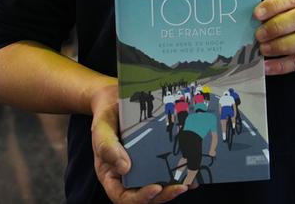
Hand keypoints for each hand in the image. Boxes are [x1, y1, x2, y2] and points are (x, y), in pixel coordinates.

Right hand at [89, 80, 186, 202]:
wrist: (116, 100)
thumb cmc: (106, 116)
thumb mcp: (101, 128)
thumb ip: (107, 146)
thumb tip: (125, 168)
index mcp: (111, 174)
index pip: (123, 196)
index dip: (140, 198)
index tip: (155, 188)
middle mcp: (127, 175)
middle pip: (145, 195)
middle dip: (164, 195)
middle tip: (180, 187)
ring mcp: (143, 167)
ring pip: (158, 186)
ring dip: (174, 187)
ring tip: (189, 181)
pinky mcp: (155, 157)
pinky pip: (167, 169)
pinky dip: (179, 173)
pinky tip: (192, 172)